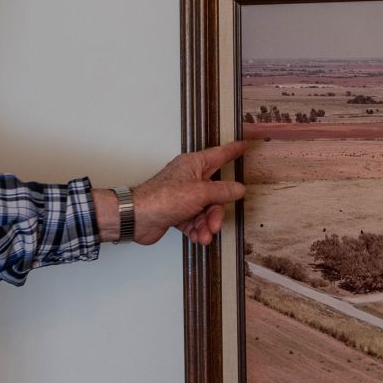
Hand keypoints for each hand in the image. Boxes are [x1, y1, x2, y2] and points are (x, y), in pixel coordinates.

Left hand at [94, 141, 247, 245]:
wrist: (137, 218)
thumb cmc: (162, 199)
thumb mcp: (200, 193)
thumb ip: (223, 191)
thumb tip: (239, 189)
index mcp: (194, 165)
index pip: (220, 155)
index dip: (233, 150)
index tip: (244, 145)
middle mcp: (189, 178)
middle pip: (215, 193)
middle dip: (216, 212)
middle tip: (215, 225)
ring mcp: (183, 196)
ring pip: (205, 210)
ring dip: (206, 225)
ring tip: (204, 236)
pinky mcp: (176, 212)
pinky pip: (194, 220)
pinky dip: (196, 230)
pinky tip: (196, 237)